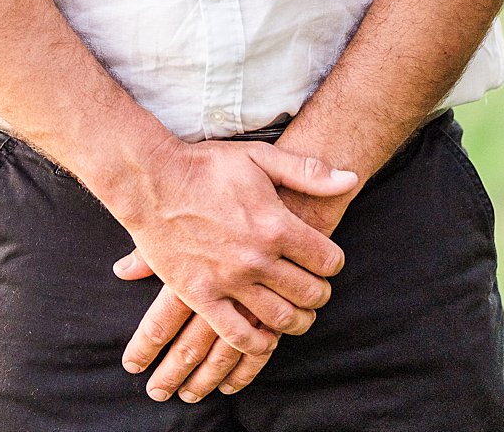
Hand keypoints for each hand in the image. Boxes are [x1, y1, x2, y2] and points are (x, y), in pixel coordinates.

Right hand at [117, 176, 354, 401]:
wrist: (152, 182)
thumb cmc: (208, 166)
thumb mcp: (262, 158)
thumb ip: (309, 171)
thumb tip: (351, 179)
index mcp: (277, 225)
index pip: (327, 260)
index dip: (334, 264)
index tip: (329, 264)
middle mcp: (257, 258)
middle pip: (309, 292)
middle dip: (320, 295)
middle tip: (318, 293)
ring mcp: (228, 280)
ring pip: (279, 317)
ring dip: (297, 322)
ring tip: (300, 316)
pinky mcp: (200, 296)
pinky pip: (236, 334)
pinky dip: (257, 344)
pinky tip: (265, 340)